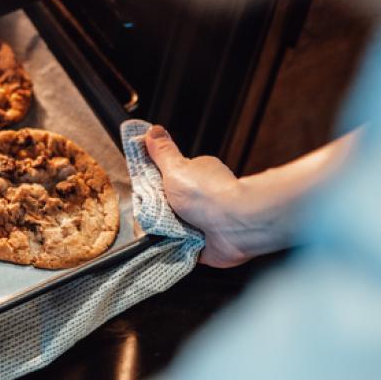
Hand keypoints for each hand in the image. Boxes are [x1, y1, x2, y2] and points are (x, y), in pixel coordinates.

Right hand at [144, 125, 278, 267]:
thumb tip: (153, 131)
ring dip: (166, 231)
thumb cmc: (209, 195)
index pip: (168, 180)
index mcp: (197, 175)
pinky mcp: (206, 245)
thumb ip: (162, 152)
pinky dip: (175, 248)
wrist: (236, 227)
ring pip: (173, 227)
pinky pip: (182, 248)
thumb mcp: (175, 168)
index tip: (144, 193)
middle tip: (155, 214)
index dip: (154, 187)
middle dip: (158, 212)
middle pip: (168, 205)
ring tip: (163, 231)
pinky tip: (170, 245)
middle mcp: (203, 198)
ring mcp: (205, 222)